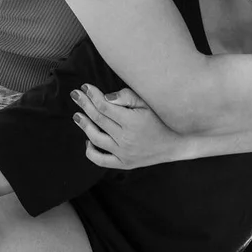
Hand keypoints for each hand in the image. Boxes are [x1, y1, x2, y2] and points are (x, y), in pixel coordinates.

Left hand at [71, 84, 187, 168]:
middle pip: (98, 120)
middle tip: (75, 94)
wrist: (176, 143)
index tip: (84, 87)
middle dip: (84, 105)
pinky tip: (88, 140)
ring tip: (77, 115)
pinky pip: (101, 160)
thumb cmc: (162, 118)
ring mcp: (124, 153)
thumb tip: (105, 97)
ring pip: (96, 139)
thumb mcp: (148, 103)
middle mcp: (126, 139)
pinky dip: (91, 151)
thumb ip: (127, 97)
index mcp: (132, 122)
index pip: (105, 107)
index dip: (92, 96)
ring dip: (84, 126)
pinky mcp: (124, 164)